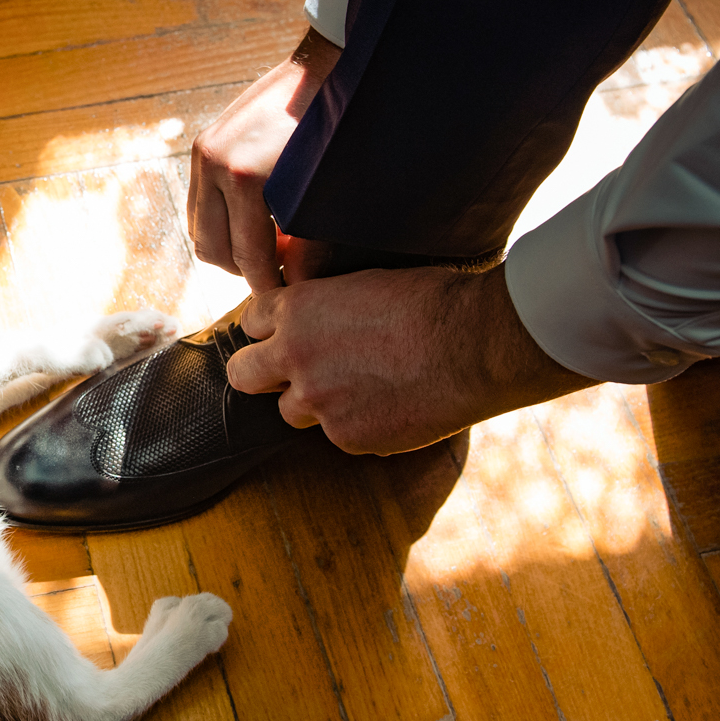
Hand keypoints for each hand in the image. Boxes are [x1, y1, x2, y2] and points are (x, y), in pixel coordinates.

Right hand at [188, 28, 340, 291]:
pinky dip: (219, 221)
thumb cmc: (335, 128)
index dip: (265, 283)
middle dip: (242, 269)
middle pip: (212, 250)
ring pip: (199, 230)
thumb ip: (309, 238)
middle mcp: (214, 165)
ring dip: (227, 247)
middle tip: (275, 273)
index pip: (247, 255)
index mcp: (245, 177)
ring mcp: (203, 153)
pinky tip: (252, 219)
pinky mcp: (201, 144)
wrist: (324, 66)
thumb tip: (300, 283)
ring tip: (264, 246)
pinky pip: (198, 203)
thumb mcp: (325, 188)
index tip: (282, 297)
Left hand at [224, 267, 591, 453]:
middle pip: (243, 375)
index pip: (251, 322)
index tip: (288, 332)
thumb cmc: (434, 300)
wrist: (476, 344)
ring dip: (314, 403)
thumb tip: (316, 315)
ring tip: (360, 387)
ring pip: (290, 411)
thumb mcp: (365, 283)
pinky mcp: (346, 437)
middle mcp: (295, 357)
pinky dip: (357, 425)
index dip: (271, 328)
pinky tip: (391, 405)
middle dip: (261, 373)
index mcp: (297, 309)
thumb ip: (326, 304)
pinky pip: (337, 435)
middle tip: (294, 371)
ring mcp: (318, 402)